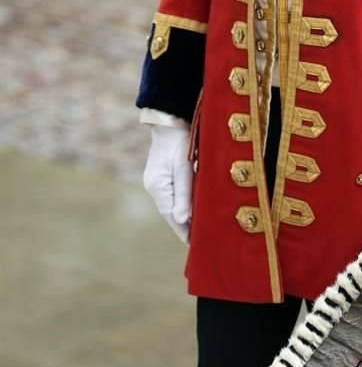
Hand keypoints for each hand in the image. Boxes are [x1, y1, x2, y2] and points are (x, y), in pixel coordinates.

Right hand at [143, 126, 192, 243]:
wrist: (170, 121)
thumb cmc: (179, 142)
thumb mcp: (184, 168)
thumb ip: (184, 194)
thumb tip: (182, 220)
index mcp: (158, 187)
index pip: (172, 216)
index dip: (183, 231)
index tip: (195, 245)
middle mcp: (155, 187)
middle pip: (171, 213)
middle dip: (184, 226)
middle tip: (200, 241)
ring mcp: (157, 181)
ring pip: (171, 204)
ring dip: (184, 215)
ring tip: (198, 228)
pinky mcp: (162, 175)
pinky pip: (172, 195)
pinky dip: (181, 203)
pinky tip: (191, 208)